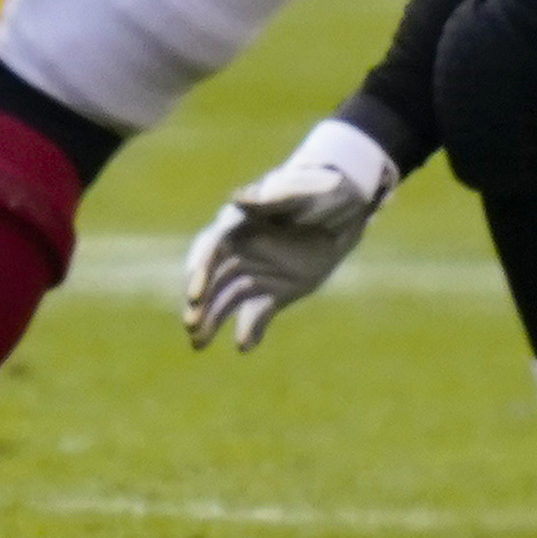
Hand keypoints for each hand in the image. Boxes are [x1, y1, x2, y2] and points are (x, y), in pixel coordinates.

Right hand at [182, 117, 398, 351]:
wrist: (345, 206)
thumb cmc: (320, 190)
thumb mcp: (301, 191)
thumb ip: (271, 197)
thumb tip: (237, 198)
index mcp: (238, 225)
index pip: (210, 251)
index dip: (200, 273)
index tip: (193, 296)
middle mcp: (239, 251)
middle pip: (212, 281)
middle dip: (199, 304)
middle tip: (190, 327)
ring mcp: (256, 272)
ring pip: (226, 300)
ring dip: (212, 321)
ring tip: (198, 345)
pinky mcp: (275, 291)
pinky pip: (257, 313)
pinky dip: (249, 330)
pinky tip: (244, 347)